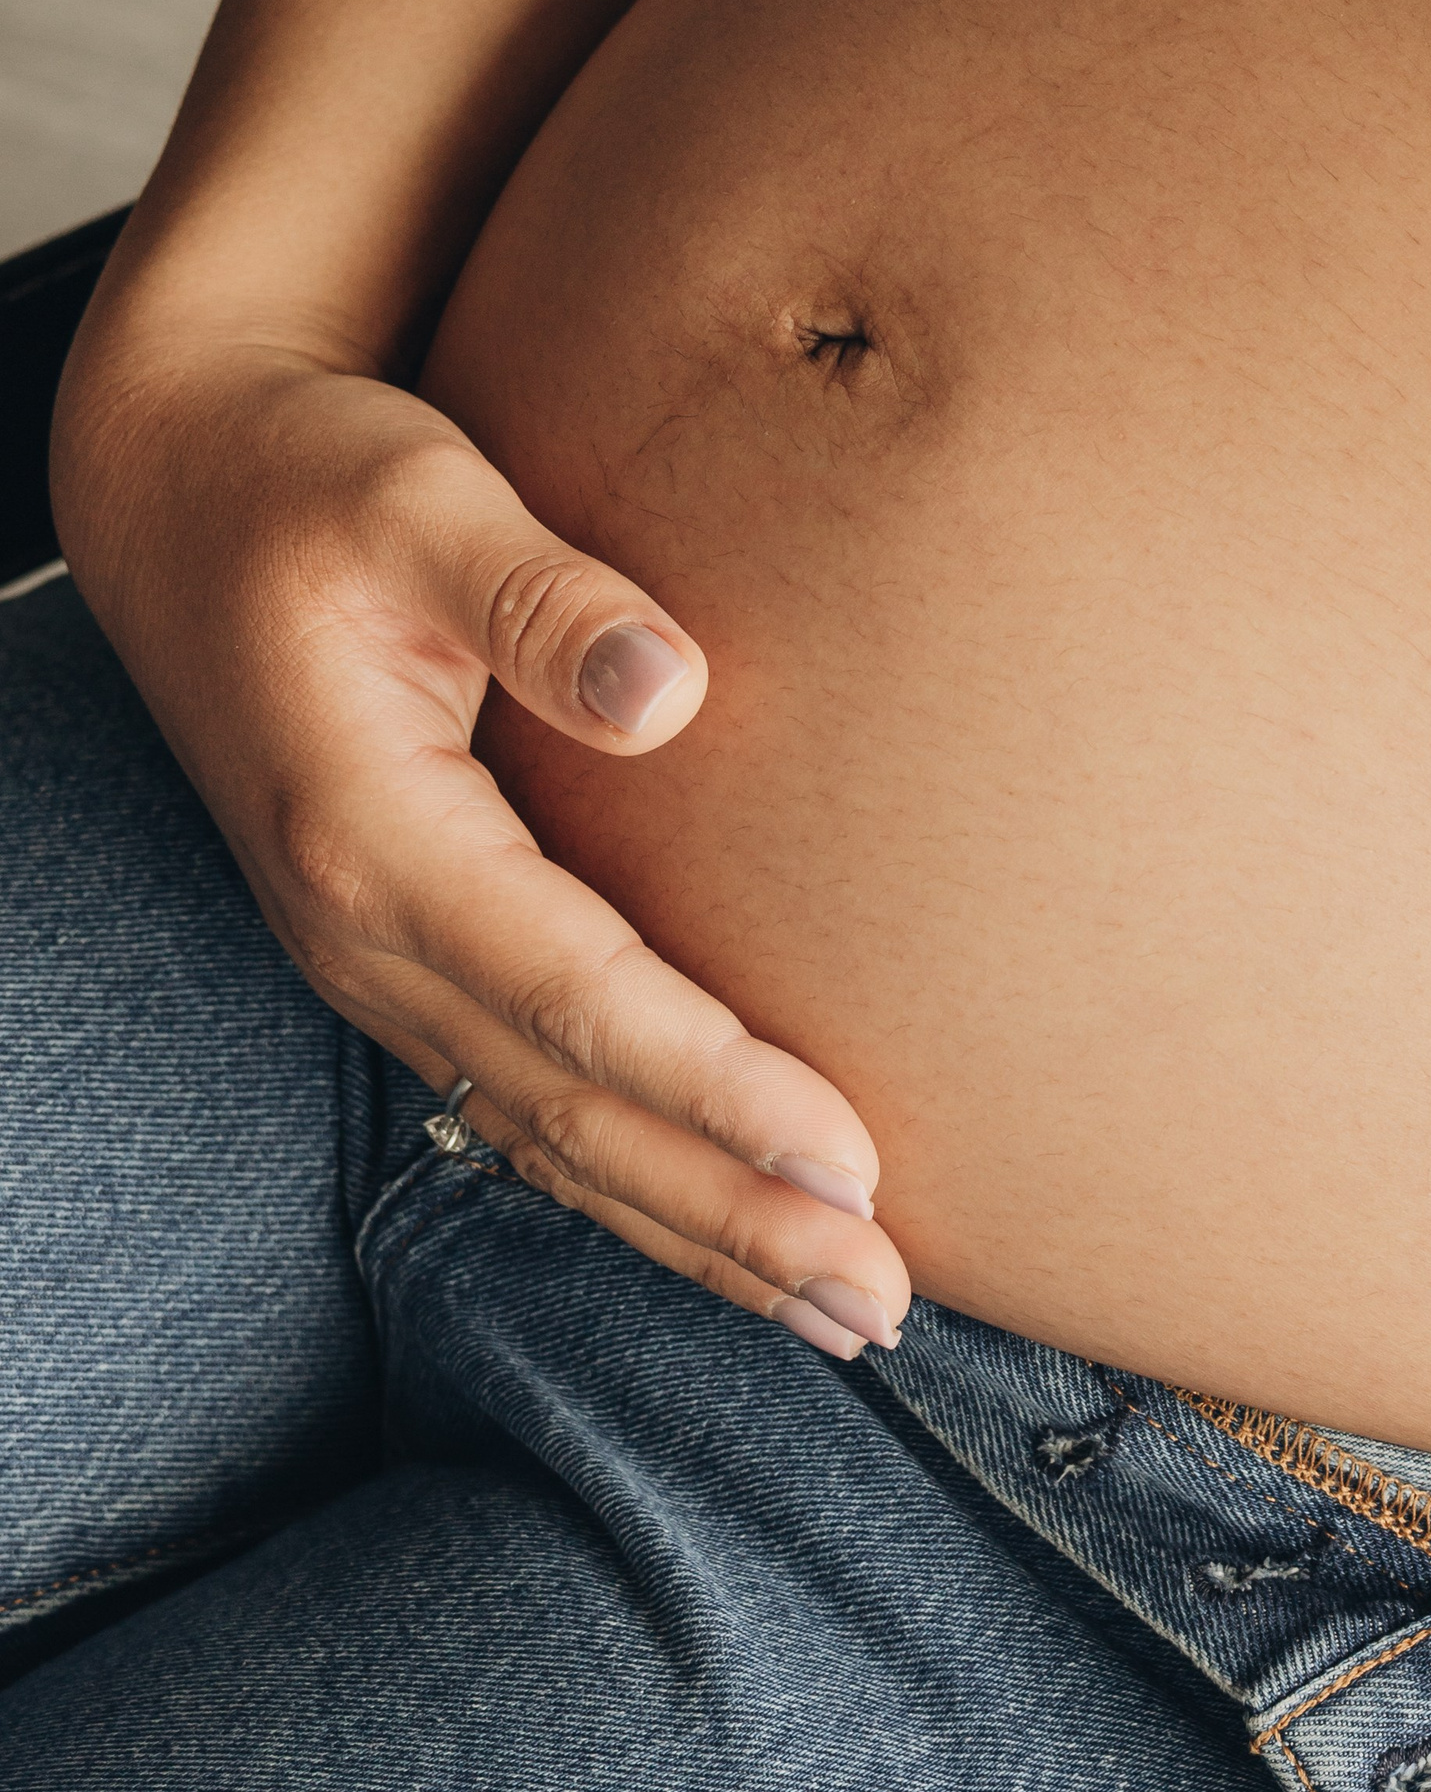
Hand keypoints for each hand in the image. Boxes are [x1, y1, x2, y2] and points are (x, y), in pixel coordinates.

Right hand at [53, 340, 909, 1360]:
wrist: (186, 496)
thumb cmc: (314, 481)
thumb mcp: (421, 499)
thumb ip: (541, 596)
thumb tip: (670, 686)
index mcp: (376, 840)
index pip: (579, 999)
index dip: (719, 1088)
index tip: (854, 1157)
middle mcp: (368, 935)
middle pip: (574, 1113)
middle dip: (731, 1214)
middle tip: (883, 1298)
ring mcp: (379, 962)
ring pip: (551, 1137)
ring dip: (695, 1229)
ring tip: (840, 1310)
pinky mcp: (406, 955)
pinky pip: (525, 1104)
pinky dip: (633, 1178)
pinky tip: (721, 1229)